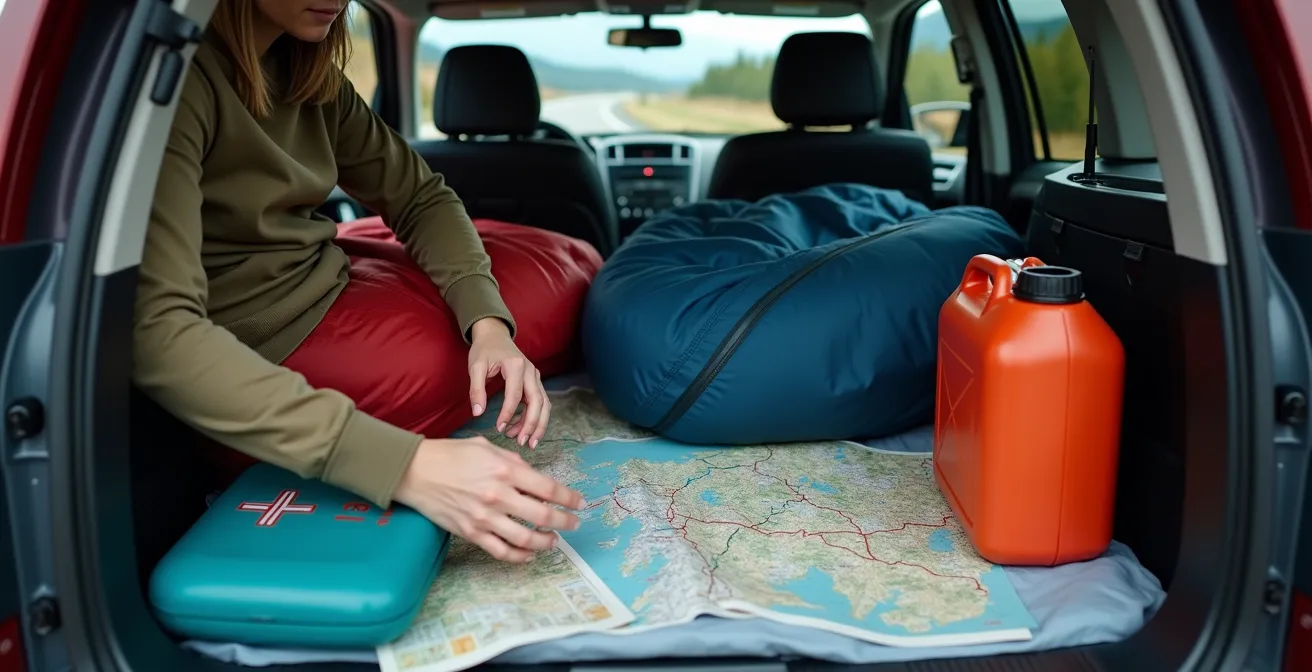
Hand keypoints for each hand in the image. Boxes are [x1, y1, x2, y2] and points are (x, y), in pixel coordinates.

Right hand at [394, 436, 584, 562]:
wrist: (415, 471)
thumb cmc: (451, 455)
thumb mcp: (487, 448)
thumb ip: (515, 464)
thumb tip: (536, 481)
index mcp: (505, 469)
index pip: (549, 488)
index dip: (569, 498)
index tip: (579, 503)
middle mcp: (498, 495)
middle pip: (543, 516)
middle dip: (565, 522)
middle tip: (574, 524)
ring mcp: (484, 517)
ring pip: (526, 539)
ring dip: (546, 542)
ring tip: (554, 540)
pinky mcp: (471, 533)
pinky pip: (502, 551)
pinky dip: (520, 556)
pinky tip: (529, 554)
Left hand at [468, 318, 549, 448]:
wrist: (494, 335)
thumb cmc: (484, 350)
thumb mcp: (475, 367)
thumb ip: (476, 389)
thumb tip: (478, 413)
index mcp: (516, 366)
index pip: (516, 395)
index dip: (509, 414)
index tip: (500, 429)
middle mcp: (530, 371)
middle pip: (538, 402)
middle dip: (533, 425)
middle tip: (524, 443)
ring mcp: (535, 376)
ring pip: (544, 404)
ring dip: (538, 424)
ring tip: (527, 442)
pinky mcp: (535, 382)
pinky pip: (539, 402)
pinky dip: (534, 417)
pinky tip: (521, 429)